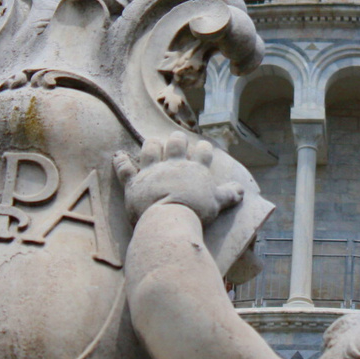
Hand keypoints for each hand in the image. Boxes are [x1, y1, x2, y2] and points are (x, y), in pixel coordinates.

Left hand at [112, 132, 243, 224]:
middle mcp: (173, 165)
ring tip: (152, 142)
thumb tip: (242, 190)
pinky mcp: (134, 182)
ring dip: (151, 144)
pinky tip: (118, 155)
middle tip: (177, 138)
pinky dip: (120, 161)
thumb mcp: (217, 204)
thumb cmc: (196, 212)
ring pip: (150, 149)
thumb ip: (229, 194)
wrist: (169, 219)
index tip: (203, 147)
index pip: (202, 152)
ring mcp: (152, 172)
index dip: (203, 148)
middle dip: (177, 139)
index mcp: (195, 169)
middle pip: (175, 144)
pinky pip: (124, 168)